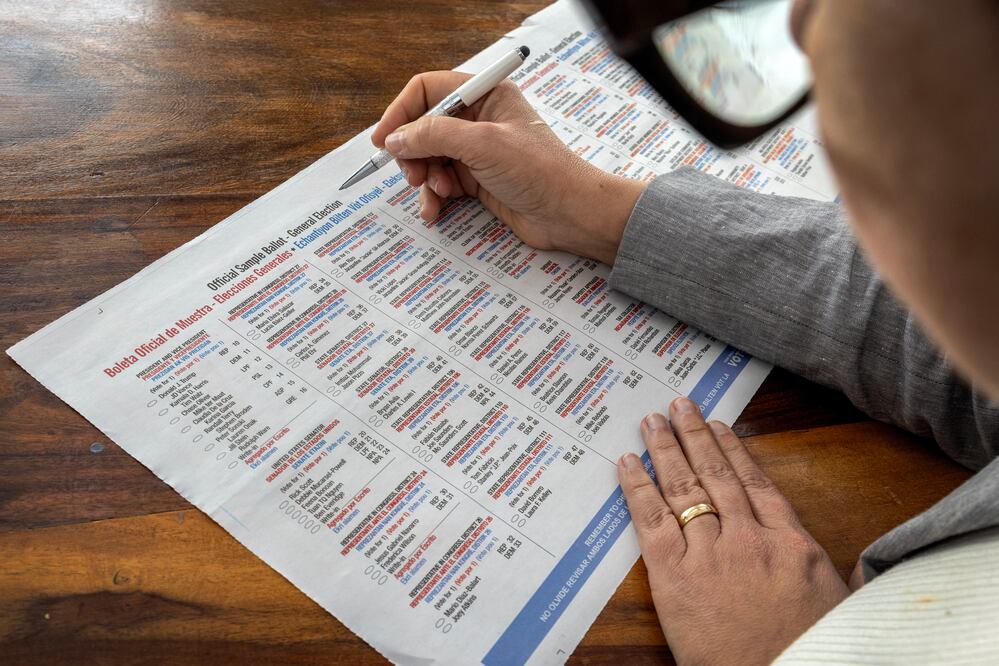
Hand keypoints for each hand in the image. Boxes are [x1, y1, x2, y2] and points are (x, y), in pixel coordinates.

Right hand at [371, 71, 646, 265]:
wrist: (570, 214)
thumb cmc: (540, 171)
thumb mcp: (482, 145)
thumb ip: (434, 136)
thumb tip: (395, 139)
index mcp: (486, 96)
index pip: (428, 91)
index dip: (402, 112)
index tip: (384, 140)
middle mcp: (480, 120)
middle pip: (424, 127)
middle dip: (413, 152)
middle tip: (414, 175)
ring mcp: (478, 152)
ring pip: (429, 159)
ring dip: (424, 178)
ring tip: (434, 194)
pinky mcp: (479, 181)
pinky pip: (442, 184)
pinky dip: (433, 197)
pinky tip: (434, 212)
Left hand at [619, 397, 849, 665]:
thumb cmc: (812, 653)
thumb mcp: (841, 607)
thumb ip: (843, 577)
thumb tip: (866, 566)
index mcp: (792, 543)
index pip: (756, 483)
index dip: (734, 451)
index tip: (719, 427)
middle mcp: (749, 538)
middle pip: (717, 475)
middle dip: (695, 437)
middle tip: (679, 408)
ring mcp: (710, 553)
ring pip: (683, 487)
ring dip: (666, 450)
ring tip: (653, 423)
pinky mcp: (675, 574)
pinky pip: (651, 519)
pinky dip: (637, 486)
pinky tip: (628, 462)